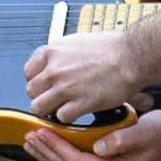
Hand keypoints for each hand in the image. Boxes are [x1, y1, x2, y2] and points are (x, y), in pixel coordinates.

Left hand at [22, 109, 160, 160]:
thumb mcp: (147, 131)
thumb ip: (123, 139)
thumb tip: (100, 147)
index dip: (56, 148)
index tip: (40, 132)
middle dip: (47, 152)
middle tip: (28, 136)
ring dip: (50, 155)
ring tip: (32, 142)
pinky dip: (62, 155)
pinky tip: (52, 147)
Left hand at [23, 30, 139, 123]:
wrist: (132, 56)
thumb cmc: (112, 48)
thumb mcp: (77, 42)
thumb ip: (62, 55)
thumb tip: (56, 62)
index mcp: (53, 51)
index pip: (28, 71)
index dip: (38, 81)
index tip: (46, 85)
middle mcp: (54, 69)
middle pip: (31, 91)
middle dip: (42, 97)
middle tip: (56, 99)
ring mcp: (65, 87)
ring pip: (39, 107)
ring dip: (50, 110)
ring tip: (64, 108)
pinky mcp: (79, 103)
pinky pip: (61, 117)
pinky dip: (68, 118)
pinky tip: (79, 112)